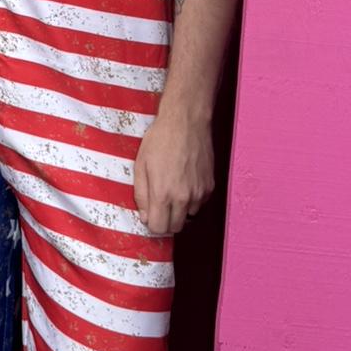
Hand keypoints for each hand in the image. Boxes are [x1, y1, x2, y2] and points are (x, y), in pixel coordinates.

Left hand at [133, 114, 213, 234]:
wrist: (186, 122)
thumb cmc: (160, 140)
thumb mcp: (140, 165)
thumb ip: (141, 195)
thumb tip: (145, 217)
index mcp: (163, 193)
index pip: (159, 228)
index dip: (152, 223)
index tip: (150, 214)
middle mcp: (183, 198)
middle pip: (175, 228)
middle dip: (166, 220)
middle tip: (159, 204)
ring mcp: (199, 193)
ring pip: (188, 216)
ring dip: (179, 210)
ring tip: (172, 188)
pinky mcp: (210, 186)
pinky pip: (199, 203)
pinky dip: (191, 199)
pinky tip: (184, 181)